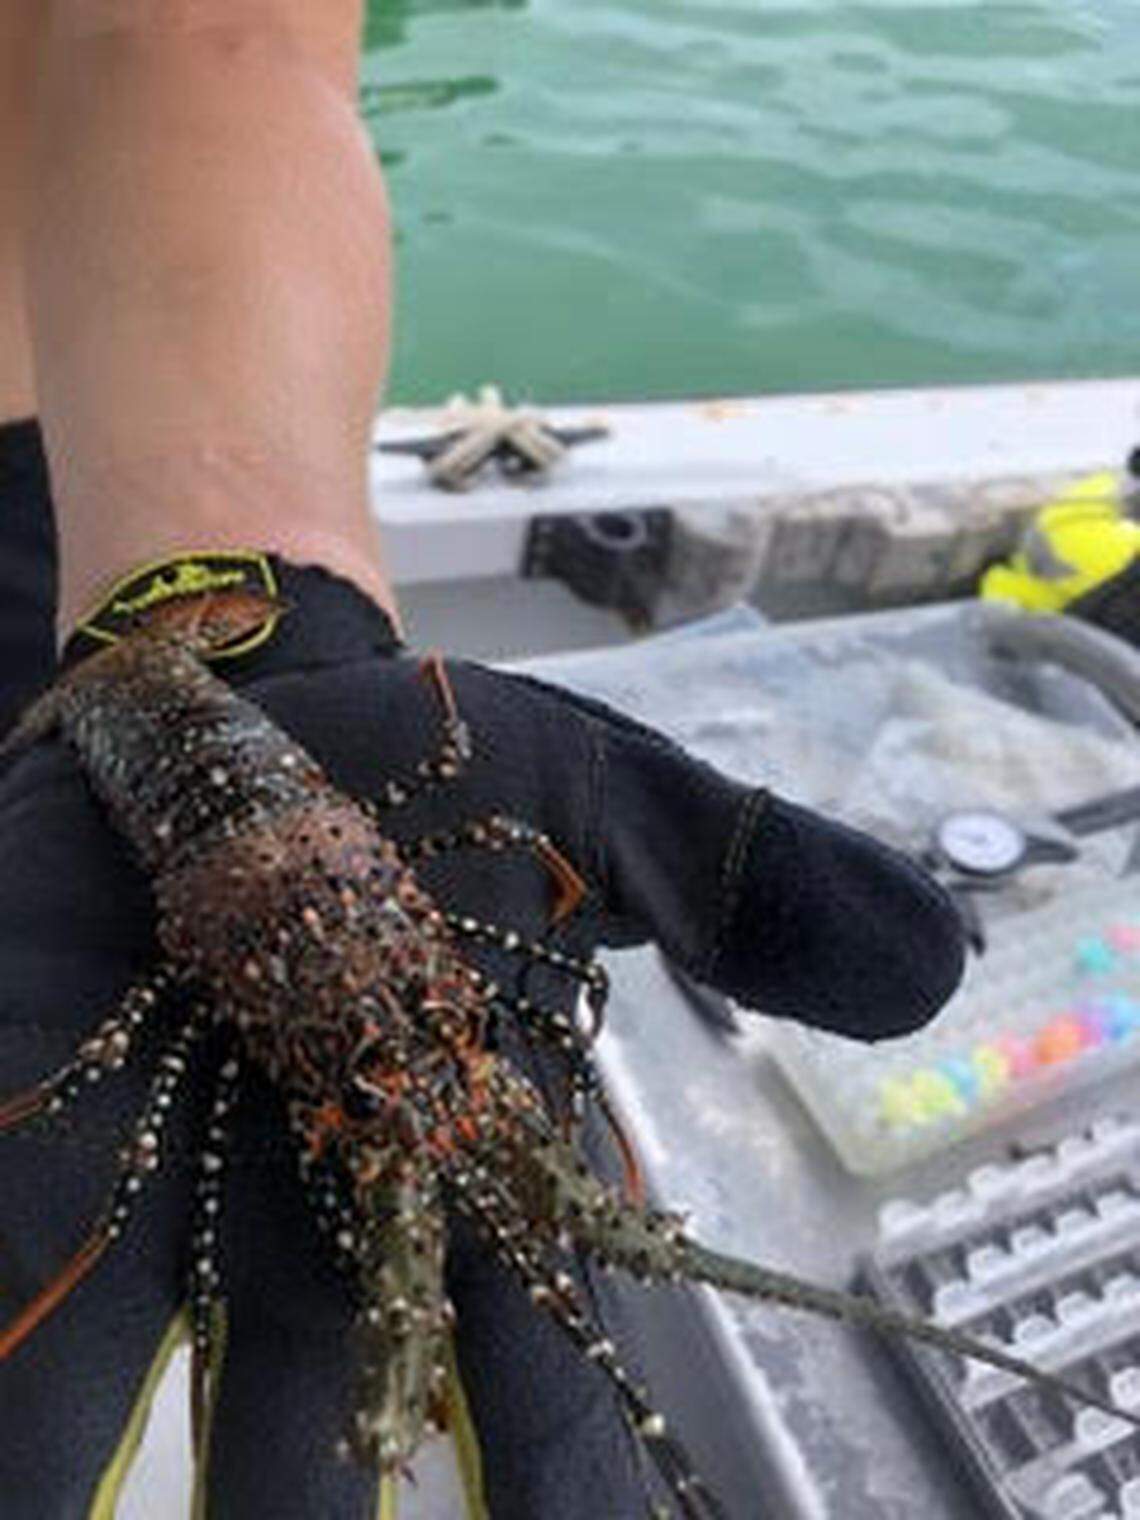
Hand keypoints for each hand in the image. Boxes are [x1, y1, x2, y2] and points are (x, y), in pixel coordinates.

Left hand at [0, 577, 964, 1517]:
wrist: (236, 705)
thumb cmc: (424, 764)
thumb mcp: (593, 800)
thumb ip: (738, 880)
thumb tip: (937, 967)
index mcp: (465, 1146)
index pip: (529, 1353)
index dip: (561, 1468)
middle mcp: (321, 1198)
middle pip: (346, 1406)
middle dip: (339, 1503)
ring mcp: (174, 1175)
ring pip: (170, 1377)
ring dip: (178, 1470)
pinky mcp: (51, 1126)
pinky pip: (32, 1263)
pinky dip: (25, 1372)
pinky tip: (20, 1434)